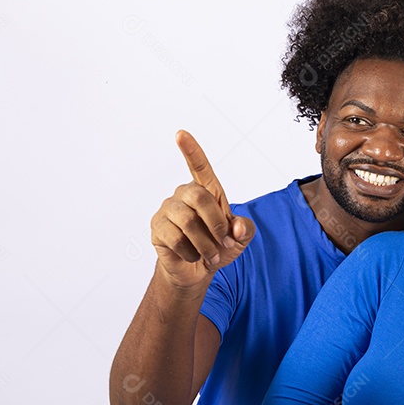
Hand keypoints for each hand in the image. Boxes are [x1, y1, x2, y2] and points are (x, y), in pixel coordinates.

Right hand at [150, 130, 254, 289]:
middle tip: (225, 243)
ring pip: (187, 221)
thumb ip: (246, 229)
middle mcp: (184, 195)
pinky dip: (192, 253)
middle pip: (199, 197)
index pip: (199, 167)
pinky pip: (175, 238)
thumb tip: (237, 226)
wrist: (197, 270)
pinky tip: (194, 257)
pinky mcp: (157, 228)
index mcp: (206, 191)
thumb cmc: (218, 247)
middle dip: (216, 224)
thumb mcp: (240, 239)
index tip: (181, 134)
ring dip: (206, 244)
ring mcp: (168, 210)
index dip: (191, 150)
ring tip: (212, 256)